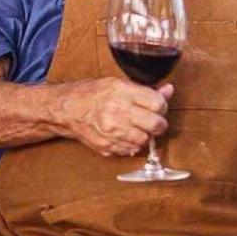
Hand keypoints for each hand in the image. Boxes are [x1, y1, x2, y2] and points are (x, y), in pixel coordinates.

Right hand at [55, 77, 172, 156]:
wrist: (67, 109)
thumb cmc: (93, 94)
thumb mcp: (119, 84)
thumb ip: (146, 91)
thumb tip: (169, 91)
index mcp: (122, 92)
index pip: (158, 104)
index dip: (161, 107)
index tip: (157, 107)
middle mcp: (117, 112)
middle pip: (156, 125)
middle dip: (158, 124)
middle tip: (152, 121)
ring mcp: (112, 132)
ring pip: (145, 140)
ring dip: (144, 135)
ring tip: (134, 127)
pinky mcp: (108, 147)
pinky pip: (132, 150)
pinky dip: (132, 144)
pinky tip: (124, 135)